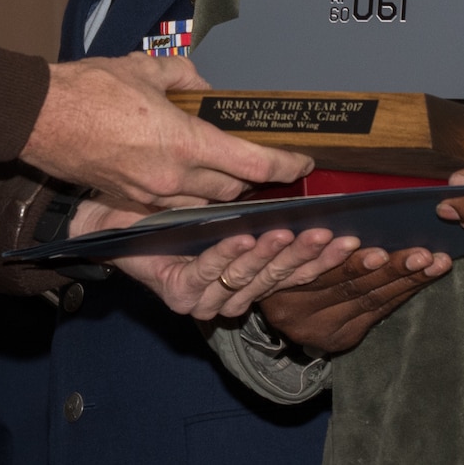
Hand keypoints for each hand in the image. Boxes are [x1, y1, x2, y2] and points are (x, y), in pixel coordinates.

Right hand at [21, 54, 312, 207]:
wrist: (38, 117)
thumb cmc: (89, 90)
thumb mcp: (145, 69)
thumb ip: (184, 77)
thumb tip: (201, 86)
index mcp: (183, 144)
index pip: (252, 165)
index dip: (285, 166)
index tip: (301, 162)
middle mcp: (172, 179)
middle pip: (233, 190)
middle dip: (253, 178)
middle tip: (265, 161)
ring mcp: (150, 195)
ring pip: (204, 202)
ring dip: (221, 189)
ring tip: (228, 167)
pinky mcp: (130, 200)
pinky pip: (174, 204)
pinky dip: (189, 192)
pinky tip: (187, 173)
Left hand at [70, 199, 361, 319]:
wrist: (110, 209)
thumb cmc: (170, 201)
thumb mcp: (225, 195)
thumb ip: (261, 193)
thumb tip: (303, 166)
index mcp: (249, 269)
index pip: (297, 269)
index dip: (326, 257)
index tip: (354, 238)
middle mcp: (232, 291)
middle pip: (280, 276)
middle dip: (307, 255)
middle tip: (328, 233)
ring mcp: (207, 298)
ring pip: (247, 277)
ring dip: (270, 254)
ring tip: (288, 232)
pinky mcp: (181, 295)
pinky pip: (209, 273)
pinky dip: (226, 256)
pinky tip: (241, 237)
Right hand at [257, 246, 451, 352]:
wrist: (275, 311)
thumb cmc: (280, 262)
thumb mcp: (280, 248)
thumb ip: (303, 239)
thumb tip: (343, 208)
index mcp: (279, 290)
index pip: (319, 275)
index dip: (348, 262)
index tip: (376, 248)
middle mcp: (300, 317)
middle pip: (352, 290)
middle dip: (391, 270)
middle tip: (421, 255)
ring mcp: (324, 331)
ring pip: (372, 302)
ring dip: (408, 280)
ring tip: (434, 263)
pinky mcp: (343, 338)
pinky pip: (378, 312)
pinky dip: (403, 291)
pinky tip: (425, 276)